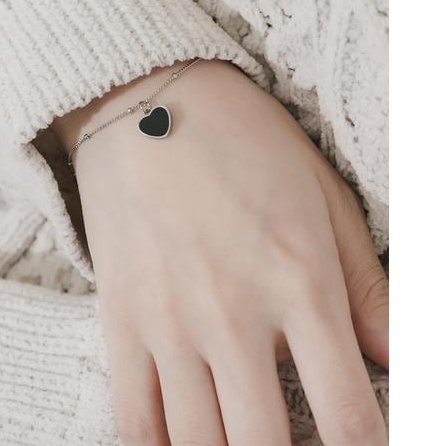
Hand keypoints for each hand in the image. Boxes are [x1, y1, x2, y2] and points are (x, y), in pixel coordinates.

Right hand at [54, 59, 387, 444]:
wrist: (147, 107)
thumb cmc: (241, 142)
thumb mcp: (322, 198)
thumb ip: (367, 288)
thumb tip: (399, 359)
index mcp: (299, 280)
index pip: (350, 418)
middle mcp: (233, 312)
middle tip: (292, 445)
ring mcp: (169, 320)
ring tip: (241, 437)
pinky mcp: (120, 318)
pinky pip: (134, 418)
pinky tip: (182, 445)